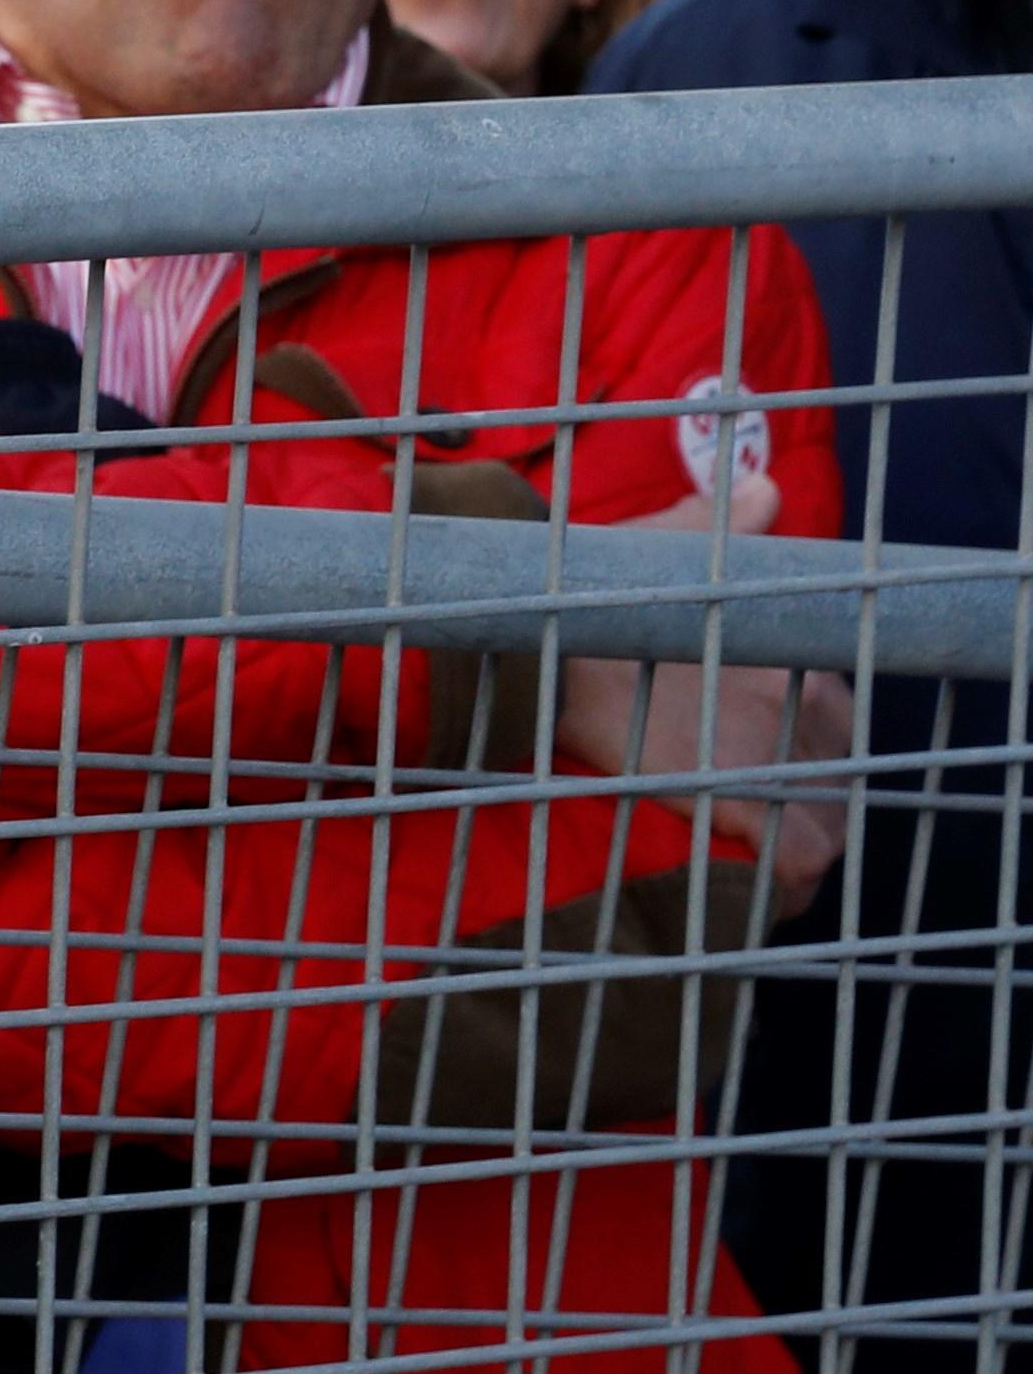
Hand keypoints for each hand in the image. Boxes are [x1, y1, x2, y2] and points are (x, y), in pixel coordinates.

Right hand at [551, 473, 856, 915]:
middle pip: (830, 773)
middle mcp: (816, 706)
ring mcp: (795, 764)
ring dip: (785, 841)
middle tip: (721, 808)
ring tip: (727, 852)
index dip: (785, 746)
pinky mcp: (768, 822)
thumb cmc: (588, 614)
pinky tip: (738, 887)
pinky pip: (797, 872)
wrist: (543, 671)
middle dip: (788, 796)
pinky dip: (775, 887)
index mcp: (798, 650)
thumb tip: (764, 486)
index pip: (825, 719)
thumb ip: (714, 527)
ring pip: (822, 824)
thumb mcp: (651, 552)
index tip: (737, 760)